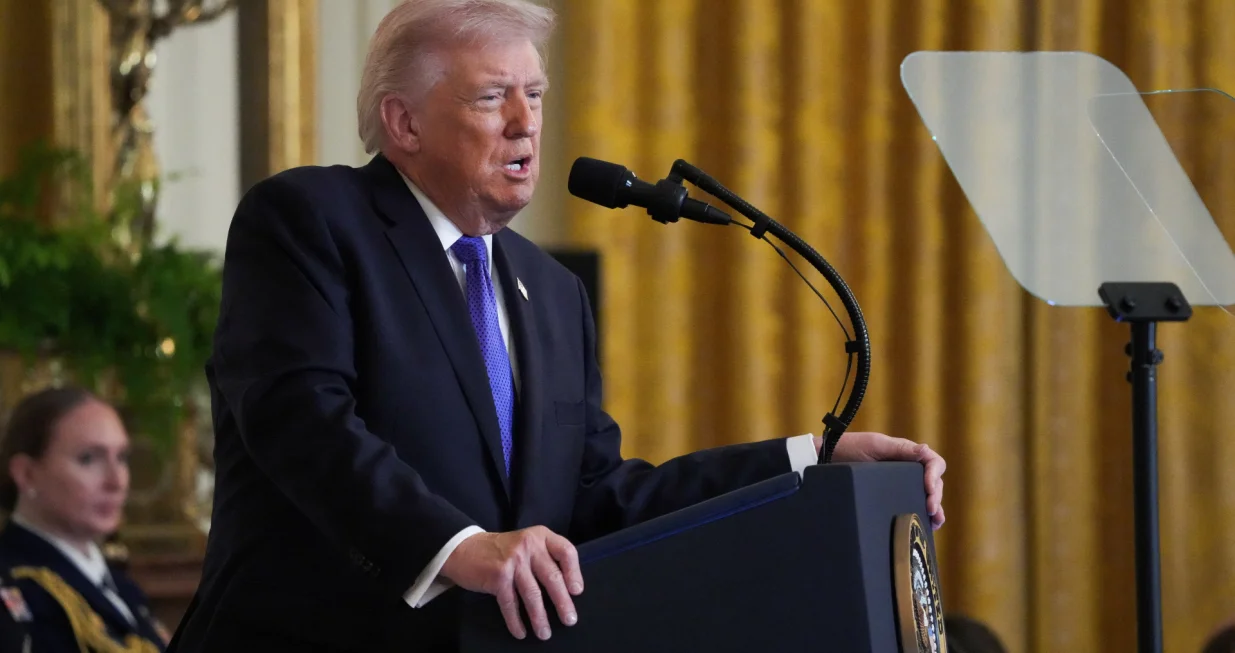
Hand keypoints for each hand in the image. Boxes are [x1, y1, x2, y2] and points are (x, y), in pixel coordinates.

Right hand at [440, 526, 582, 640]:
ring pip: (532, 594)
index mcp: (540, 536)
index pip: (566, 551)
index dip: (574, 572)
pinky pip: (511, 603)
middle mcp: (529, 545)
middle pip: (552, 577)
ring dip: (540, 617)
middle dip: (562, 602)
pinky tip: (521, 632)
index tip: (577, 591)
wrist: (465, 548)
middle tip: (569, 620)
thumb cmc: (502, 551)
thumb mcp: (526, 544)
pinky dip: (516, 621)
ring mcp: (513, 560)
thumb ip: (544, 557)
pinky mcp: (498, 576)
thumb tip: (566, 589)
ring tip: (545, 633)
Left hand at [814, 432, 946, 529]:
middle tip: (930, 510)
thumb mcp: (875, 446)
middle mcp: (906, 470)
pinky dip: (922, 516)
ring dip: (935, 509)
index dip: (935, 476)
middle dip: (936, 496)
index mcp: (906, 454)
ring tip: (935, 522)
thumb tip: (927, 450)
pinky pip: (911, 505)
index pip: (933, 463)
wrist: (824, 461)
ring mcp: (899, 485)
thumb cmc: (848, 449)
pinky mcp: (890, 498)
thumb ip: (901, 449)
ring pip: (926, 497)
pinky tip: (927, 526)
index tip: (928, 489)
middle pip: (934, 482)